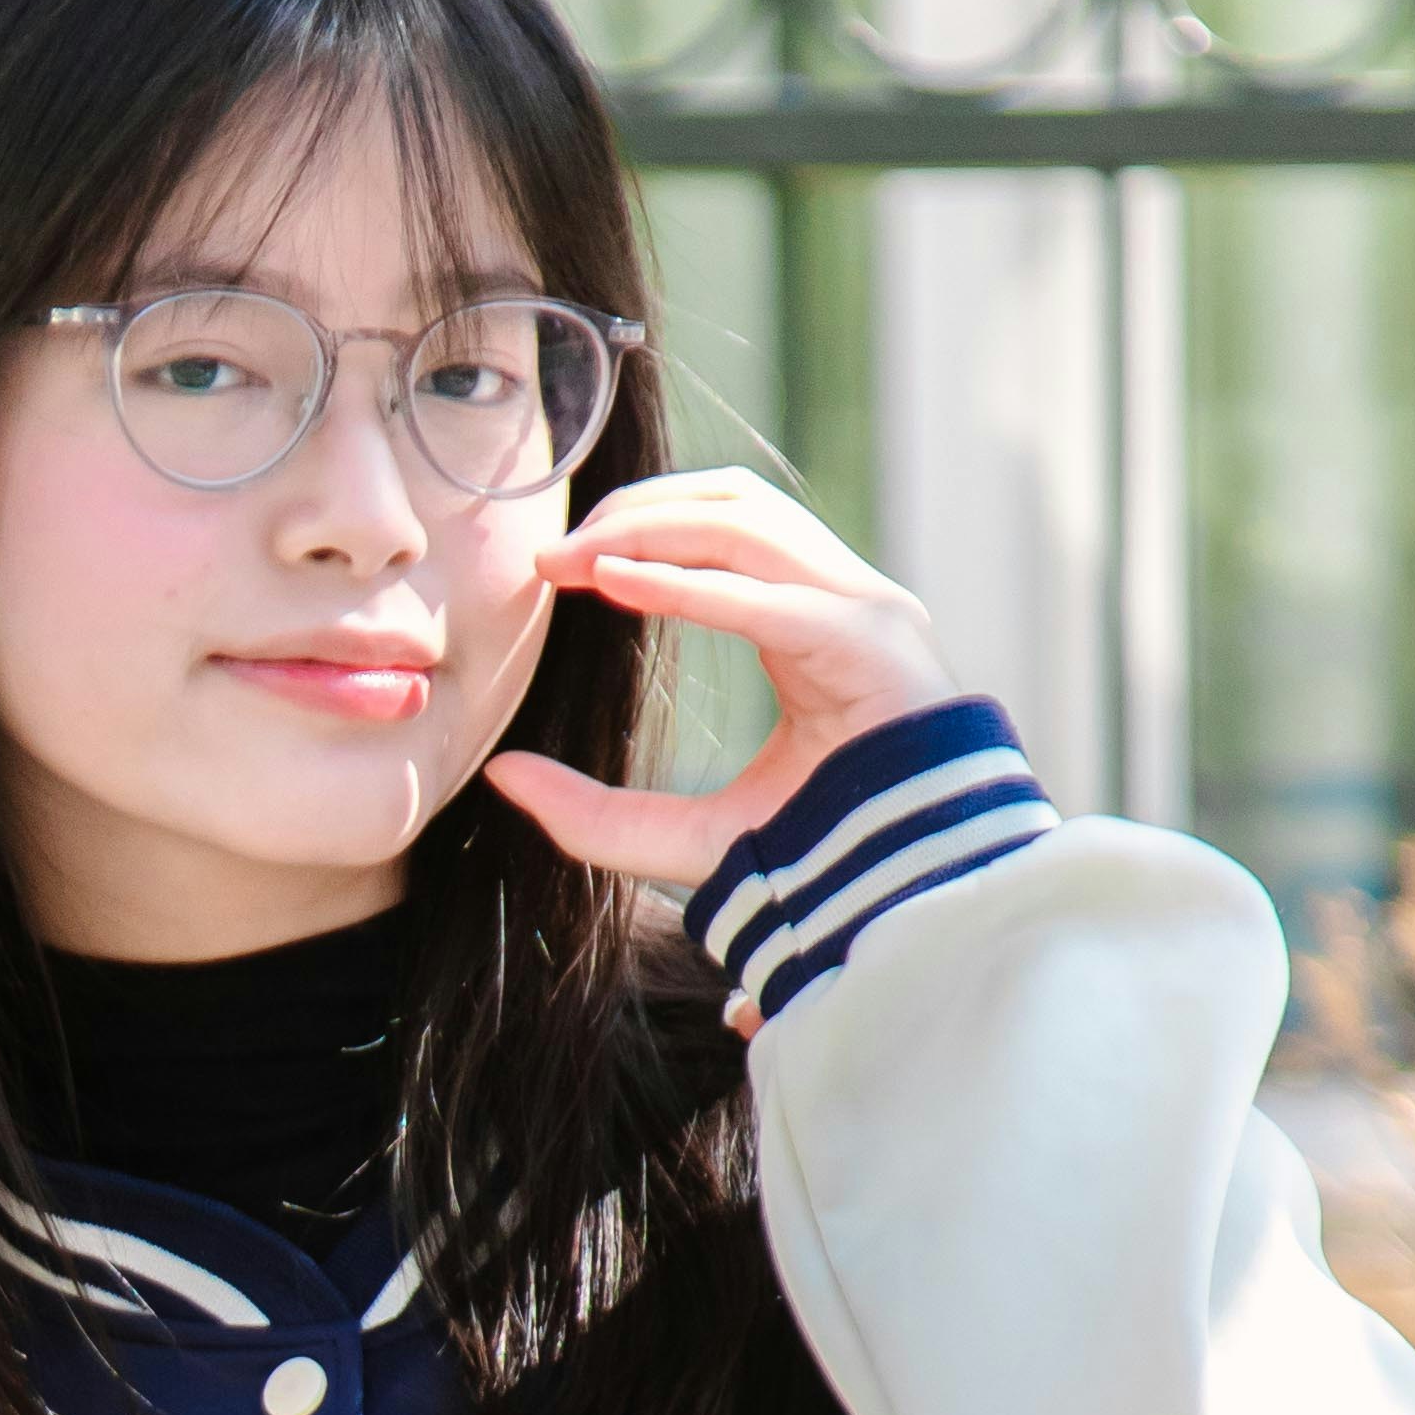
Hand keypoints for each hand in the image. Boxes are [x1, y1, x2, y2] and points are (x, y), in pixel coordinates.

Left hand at [484, 471, 960, 904]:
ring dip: (653, 532)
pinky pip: (772, 601)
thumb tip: (501, 774)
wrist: (913, 908)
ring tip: (575, 561)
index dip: (638, 526)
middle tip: (552, 553)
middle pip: (735, 506)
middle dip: (637, 513)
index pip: (726, 528)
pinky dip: (692, 588)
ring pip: (751, 528)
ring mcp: (868, 618)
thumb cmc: (820, 866)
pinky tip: (620, 585)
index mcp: (814, 623)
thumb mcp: (687, 839)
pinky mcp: (874, 649)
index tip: (555, 562)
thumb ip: (597, 814)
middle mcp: (846, 604)